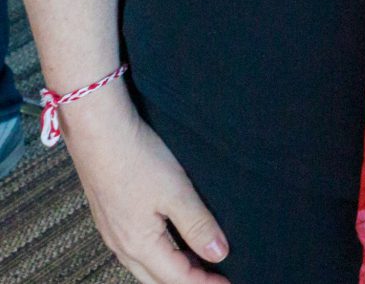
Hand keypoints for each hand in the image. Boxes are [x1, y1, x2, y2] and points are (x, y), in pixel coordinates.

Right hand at [59, 85, 227, 282]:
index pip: (177, 278)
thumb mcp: (176, 192)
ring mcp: (112, 232)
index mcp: (138, 245)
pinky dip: (159, 255)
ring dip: (172, 270)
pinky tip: (171, 243)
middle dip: (187, 282)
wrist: (98, 134)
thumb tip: (218, 254)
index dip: (204, 283)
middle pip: (157, 279)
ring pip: (145, 266)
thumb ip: (197, 225)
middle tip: (215, 279)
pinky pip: (137, 249)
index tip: (229, 283)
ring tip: (199, 264)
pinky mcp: (110, 217)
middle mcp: (121, 245)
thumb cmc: (137, 160)